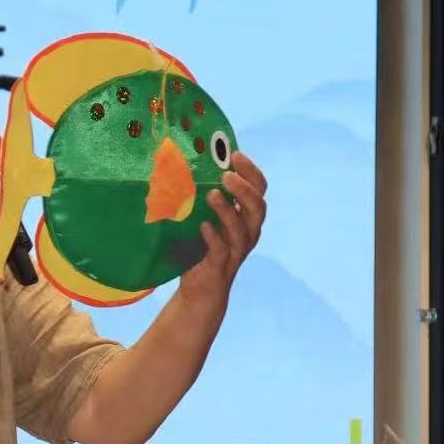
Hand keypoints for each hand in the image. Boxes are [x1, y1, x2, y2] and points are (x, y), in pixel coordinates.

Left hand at [178, 150, 266, 303]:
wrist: (201, 288)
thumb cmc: (203, 246)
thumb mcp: (206, 218)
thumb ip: (204, 197)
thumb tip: (185, 164)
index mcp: (247, 216)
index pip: (259, 189)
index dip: (251, 172)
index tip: (236, 155)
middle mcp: (248, 232)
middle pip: (258, 207)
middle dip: (244, 189)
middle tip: (227, 175)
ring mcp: (236, 250)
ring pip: (241, 228)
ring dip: (227, 210)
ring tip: (212, 194)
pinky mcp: (220, 265)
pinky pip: (221, 250)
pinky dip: (212, 237)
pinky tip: (203, 226)